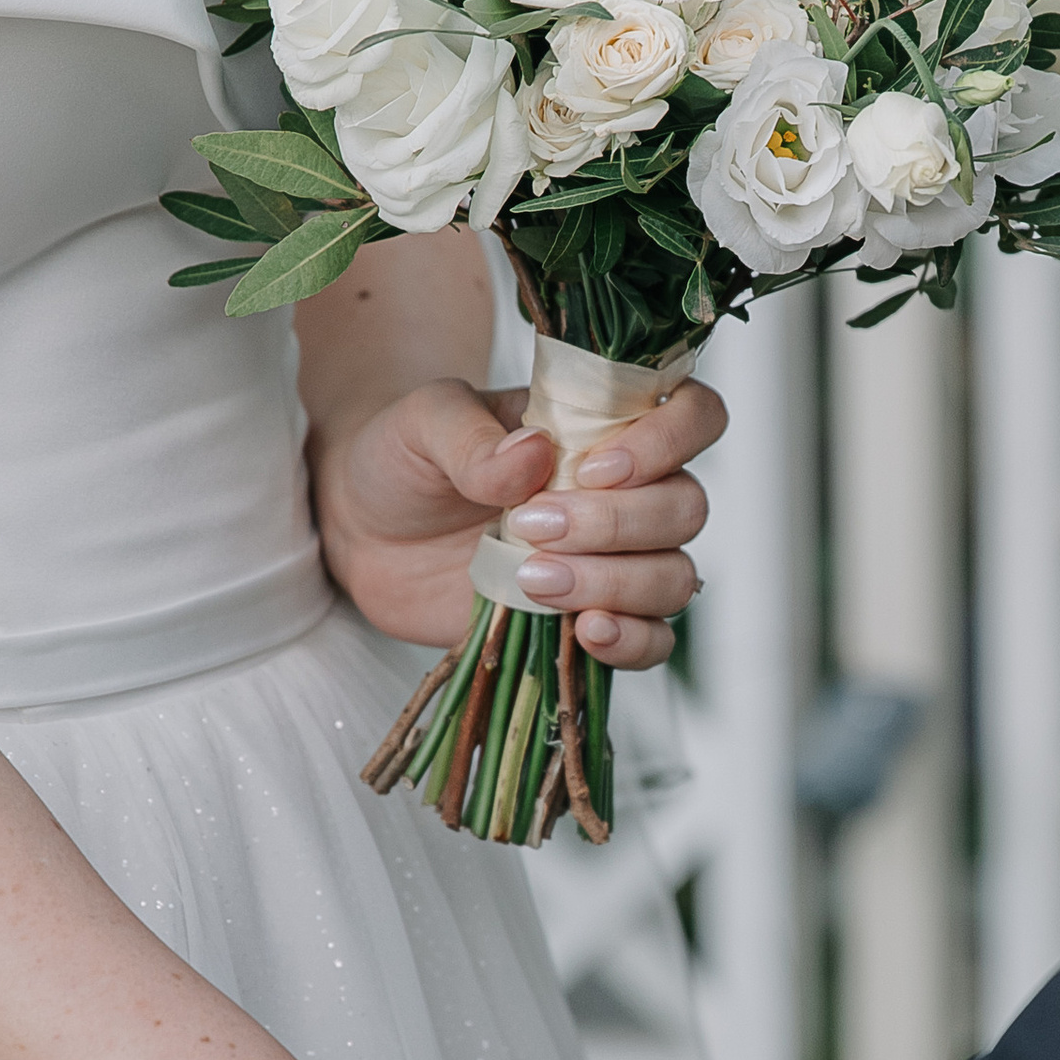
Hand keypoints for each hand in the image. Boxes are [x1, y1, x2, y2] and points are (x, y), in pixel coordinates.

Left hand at [310, 373, 726, 665]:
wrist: (363, 532)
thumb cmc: (404, 459)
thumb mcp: (420, 423)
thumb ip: (469, 434)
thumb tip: (531, 455)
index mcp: (602, 426)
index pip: (695, 417)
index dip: (671, 441)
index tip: (595, 469)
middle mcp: (627, 492)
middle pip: (686, 507)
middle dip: (617, 524)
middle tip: (530, 526)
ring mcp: (614, 560)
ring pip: (675, 578)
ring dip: (616, 583)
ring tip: (533, 579)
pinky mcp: (589, 619)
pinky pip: (654, 643)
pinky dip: (632, 643)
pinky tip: (584, 633)